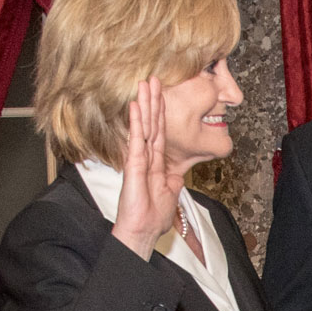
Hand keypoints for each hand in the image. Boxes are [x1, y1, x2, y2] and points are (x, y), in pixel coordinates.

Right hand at [110, 79, 183, 258]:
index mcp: (155, 162)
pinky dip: (137, 122)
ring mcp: (139, 159)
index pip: (160, 131)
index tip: (162, 94)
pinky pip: (137, 140)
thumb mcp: (170, 194)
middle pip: (151, 123)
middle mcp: (146, 156)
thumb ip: (172, 180)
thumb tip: (178, 174)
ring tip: (145, 83)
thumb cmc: (152, 217)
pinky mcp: (133, 165)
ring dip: (145, 104)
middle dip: (153, 101)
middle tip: (153, 78)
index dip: (161, 112)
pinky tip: (136, 106)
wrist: (142, 231)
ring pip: (144, 126)